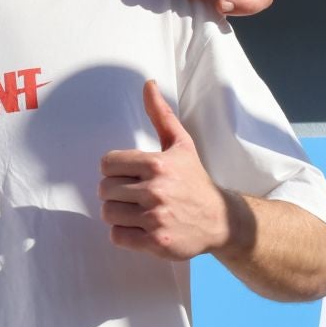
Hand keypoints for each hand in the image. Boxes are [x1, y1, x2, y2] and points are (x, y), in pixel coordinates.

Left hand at [99, 81, 234, 260]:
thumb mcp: (181, 144)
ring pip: (108, 213)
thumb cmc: (194, 180)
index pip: (107, 164)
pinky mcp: (156, 242)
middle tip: (133, 195)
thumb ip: (161, 115)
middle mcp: (156, 190)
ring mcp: (155, 218)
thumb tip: (148, 84)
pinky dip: (124, 234)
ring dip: (118, 214)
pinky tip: (141, 227)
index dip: (114, 170)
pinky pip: (117, 237)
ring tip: (137, 211)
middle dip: (115, 192)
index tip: (129, 175)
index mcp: (157, 164)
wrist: (220, 220)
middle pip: (104, 190)